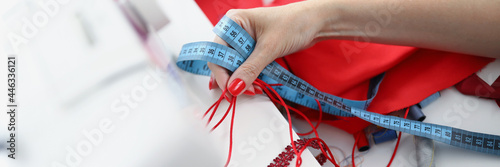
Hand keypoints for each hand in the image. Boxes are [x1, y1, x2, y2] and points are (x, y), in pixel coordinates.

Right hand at [208, 1, 324, 99]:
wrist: (316, 22)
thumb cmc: (294, 23)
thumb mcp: (270, 48)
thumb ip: (250, 69)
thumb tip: (234, 87)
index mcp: (234, 22)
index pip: (218, 51)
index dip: (221, 72)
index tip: (229, 89)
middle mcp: (236, 30)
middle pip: (224, 60)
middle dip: (232, 78)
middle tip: (242, 92)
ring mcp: (245, 41)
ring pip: (235, 66)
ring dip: (241, 80)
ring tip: (253, 89)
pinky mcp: (255, 50)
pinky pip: (246, 66)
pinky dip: (249, 77)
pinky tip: (255, 85)